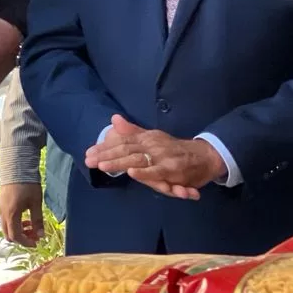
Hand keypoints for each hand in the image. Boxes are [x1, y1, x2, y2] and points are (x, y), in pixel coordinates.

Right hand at [0, 183, 43, 245]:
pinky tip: (24, 217)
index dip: (26, 242)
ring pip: (6, 228)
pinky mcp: (1, 204)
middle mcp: (3, 214)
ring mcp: (0, 209)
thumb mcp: (36, 203)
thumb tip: (41, 235)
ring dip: (18, 230)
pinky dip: (14, 223)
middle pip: (9, 235)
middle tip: (34, 235)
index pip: (16, 236)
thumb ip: (38, 220)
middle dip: (22, 238)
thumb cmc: (28, 184)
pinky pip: (6, 220)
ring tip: (31, 225)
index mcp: (12, 215)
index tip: (36, 242)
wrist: (17, 167)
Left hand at [85, 115, 226, 199]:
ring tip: (103, 166)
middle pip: (126, 150)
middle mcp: (153, 145)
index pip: (122, 142)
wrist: (205, 156)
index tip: (88, 153)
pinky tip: (131, 173)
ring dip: (120, 163)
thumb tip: (114, 119)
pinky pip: (157, 172)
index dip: (104, 147)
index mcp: (147, 138)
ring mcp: (163, 157)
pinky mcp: (173, 170)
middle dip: (106, 155)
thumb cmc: (175, 150)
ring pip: (138, 160)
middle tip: (88, 160)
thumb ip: (133, 131)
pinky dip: (145, 172)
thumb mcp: (152, 138)